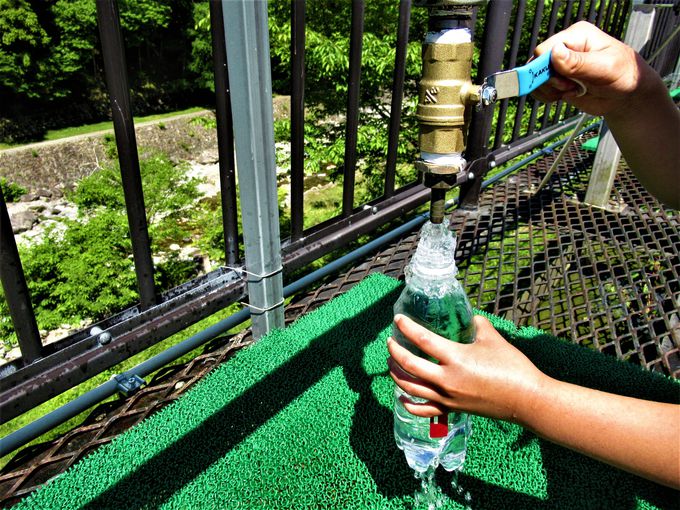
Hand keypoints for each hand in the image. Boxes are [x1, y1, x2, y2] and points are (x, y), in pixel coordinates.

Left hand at [387, 314, 546, 424]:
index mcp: (456, 358)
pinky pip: (424, 410)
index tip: (398, 320)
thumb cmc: (512, 367)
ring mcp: (448, 398)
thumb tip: (469, 317)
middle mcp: (447, 380)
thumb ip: (477, 325)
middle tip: (390, 342)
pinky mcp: (453, 410)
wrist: (527, 400)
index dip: (407, 328)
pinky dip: (409, 403)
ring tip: (391, 363)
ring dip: (397, 374)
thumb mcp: (493, 339)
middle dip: (395, 352)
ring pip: (411, 387)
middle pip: (409, 365)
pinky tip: (403, 396)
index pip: (423, 340)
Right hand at [532, 21, 653, 115]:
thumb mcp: (605, 67)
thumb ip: (579, 62)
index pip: (545, 49)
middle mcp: (565, 48)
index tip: (561, 81)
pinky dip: (547, 96)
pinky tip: (564, 95)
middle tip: (570, 87)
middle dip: (549, 81)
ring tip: (571, 90)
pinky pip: (538, 89)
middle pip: (536, 64)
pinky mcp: (557, 80)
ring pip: (535, 78)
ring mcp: (559, 65)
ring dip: (549, 90)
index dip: (547, 68)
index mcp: (576, 36)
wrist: (627, 93)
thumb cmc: (624, 74)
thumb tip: (555, 53)